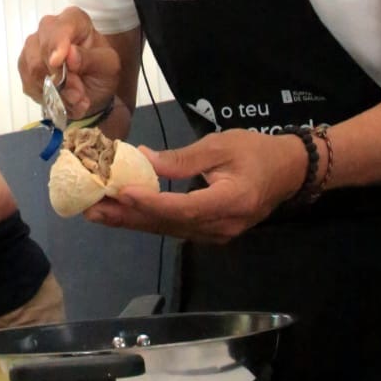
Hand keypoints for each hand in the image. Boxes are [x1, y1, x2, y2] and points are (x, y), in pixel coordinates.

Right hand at [18, 7, 120, 117]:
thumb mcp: (108, 66)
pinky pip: (29, 83)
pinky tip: (62, 99)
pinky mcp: (25, 66)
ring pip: (34, 69)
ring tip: (75, 99)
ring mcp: (33, 47)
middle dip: (60, 76)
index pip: (61, 26)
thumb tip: (70, 55)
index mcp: (74, 20)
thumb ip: (91, 59)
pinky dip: (47, 96)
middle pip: (42, 48)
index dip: (58, 43)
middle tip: (78, 93)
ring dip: (55, 90)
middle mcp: (49, 29)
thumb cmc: (101, 71)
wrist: (91, 90)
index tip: (58, 61)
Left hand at [84, 130, 309, 242]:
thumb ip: (182, 158)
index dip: (150, 203)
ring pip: (167, 229)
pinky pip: (174, 227)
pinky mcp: (210, 232)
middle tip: (91, 207)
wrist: (288, 171)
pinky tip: (122, 214)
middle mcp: (222, 226)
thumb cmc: (256, 151)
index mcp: (231, 202)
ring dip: (131, 221)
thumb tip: (143, 159)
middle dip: (127, 216)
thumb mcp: (221, 146)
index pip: (183, 208)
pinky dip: (147, 219)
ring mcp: (217, 234)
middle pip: (168, 224)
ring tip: (97, 212)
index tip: (120, 193)